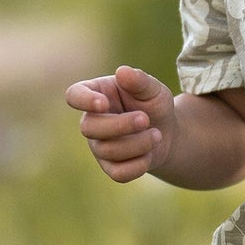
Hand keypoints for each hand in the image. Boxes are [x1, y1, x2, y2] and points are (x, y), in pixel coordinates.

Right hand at [64, 64, 176, 182]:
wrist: (169, 134)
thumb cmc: (154, 106)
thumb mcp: (153, 90)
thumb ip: (140, 81)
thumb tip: (122, 72)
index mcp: (96, 94)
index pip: (74, 95)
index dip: (84, 101)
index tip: (103, 103)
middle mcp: (92, 121)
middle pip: (89, 128)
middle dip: (121, 125)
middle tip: (146, 119)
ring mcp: (99, 146)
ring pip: (107, 151)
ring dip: (138, 143)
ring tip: (157, 135)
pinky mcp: (111, 167)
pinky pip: (118, 173)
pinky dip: (139, 165)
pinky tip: (150, 154)